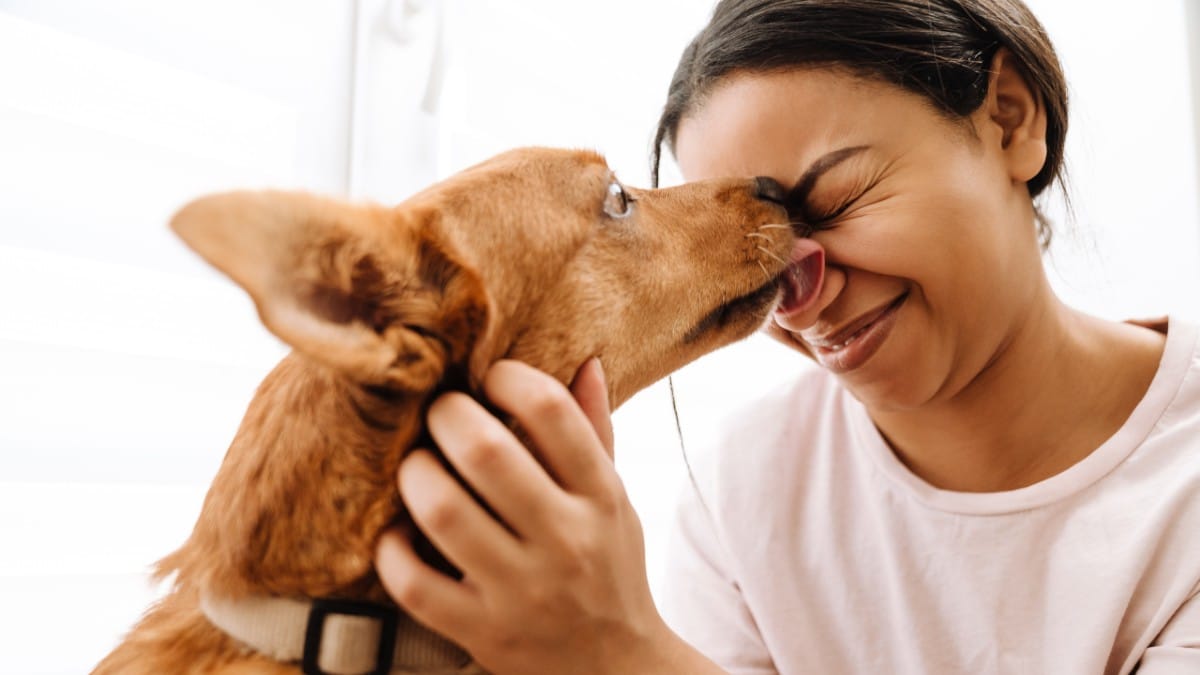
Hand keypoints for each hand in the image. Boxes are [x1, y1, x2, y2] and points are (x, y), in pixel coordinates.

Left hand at [375, 358, 681, 673]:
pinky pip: (415, 583)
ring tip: (416, 466)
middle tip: (437, 413)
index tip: (490, 378)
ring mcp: (522, 591)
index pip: (552, 411)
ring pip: (443, 510)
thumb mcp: (615, 500)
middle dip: (446, 416)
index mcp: (600, 497)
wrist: (615, 669)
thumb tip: (586, 361)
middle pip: (487, 451)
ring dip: (415, 474)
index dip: (509, 378)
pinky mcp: (482, 633)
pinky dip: (393, 550)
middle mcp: (565, 541)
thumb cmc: (608, 568)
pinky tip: (399, 532)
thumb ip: (595, 433)